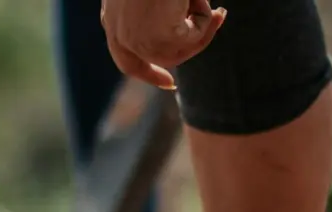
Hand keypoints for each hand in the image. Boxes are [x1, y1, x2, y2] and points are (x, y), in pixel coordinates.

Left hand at [101, 0, 226, 89]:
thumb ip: (159, 12)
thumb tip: (186, 25)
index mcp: (113, 21)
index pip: (126, 60)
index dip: (148, 73)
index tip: (170, 84)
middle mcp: (119, 34)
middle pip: (161, 59)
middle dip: (192, 46)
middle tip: (219, 16)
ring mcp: (137, 39)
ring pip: (180, 51)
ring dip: (201, 26)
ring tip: (207, 1)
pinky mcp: (157, 37)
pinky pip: (194, 40)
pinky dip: (207, 22)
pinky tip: (208, 4)